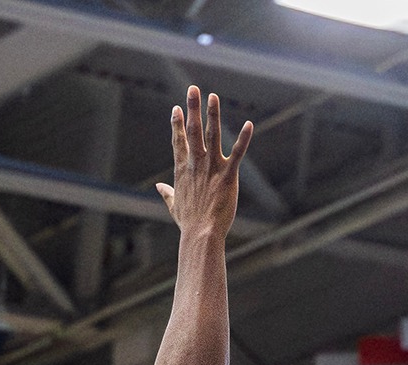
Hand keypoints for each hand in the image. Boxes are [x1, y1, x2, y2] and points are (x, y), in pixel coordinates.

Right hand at [156, 85, 252, 240]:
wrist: (200, 233)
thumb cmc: (189, 222)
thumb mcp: (174, 205)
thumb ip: (167, 192)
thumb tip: (158, 186)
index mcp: (182, 169)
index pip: (178, 141)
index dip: (177, 123)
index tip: (176, 108)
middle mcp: (195, 164)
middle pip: (193, 130)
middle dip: (192, 108)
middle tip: (193, 88)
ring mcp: (211, 168)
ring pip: (212, 136)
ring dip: (213, 115)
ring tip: (213, 97)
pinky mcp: (228, 176)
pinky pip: (237, 153)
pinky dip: (243, 139)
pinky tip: (249, 124)